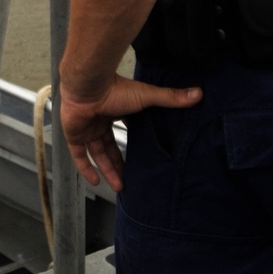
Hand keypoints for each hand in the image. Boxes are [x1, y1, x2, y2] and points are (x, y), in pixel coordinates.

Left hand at [59, 74, 201, 191]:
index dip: (132, 143)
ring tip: (120, 187)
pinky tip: (95, 182)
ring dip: (107, 169)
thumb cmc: (116, 88)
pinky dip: (85, 168)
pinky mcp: (73, 134)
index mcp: (115, 108)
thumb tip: (199, 94)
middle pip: (110, 146)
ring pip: (97, 153)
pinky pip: (78, 156)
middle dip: (119, 163)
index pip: (125, 129)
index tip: (142, 156)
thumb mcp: (147, 96)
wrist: (88, 86)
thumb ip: (170, 98)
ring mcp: (86, 127)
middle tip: (131, 179)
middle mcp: (100, 119)